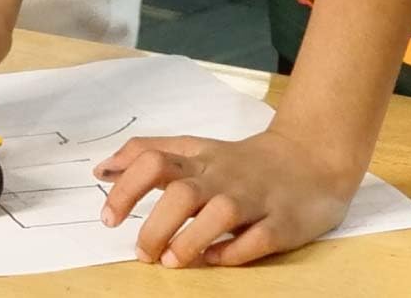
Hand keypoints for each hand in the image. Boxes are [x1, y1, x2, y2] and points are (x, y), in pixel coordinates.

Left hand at [95, 127, 362, 266]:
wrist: (309, 157)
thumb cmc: (240, 161)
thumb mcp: (195, 148)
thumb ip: (151, 155)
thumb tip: (102, 169)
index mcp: (198, 157)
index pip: (152, 159)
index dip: (124, 187)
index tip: (107, 217)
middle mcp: (222, 175)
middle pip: (181, 190)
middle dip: (155, 223)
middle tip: (140, 251)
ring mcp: (253, 199)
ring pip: (218, 214)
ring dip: (190, 239)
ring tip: (169, 261)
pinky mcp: (282, 223)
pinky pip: (256, 240)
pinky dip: (233, 252)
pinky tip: (213, 261)